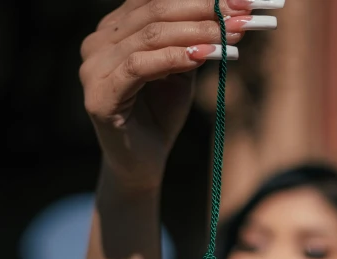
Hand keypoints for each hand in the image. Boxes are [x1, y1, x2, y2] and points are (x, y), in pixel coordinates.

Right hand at [80, 0, 283, 190]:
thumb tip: (229, 10)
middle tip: (241, 13)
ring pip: (149, 36)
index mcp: (114, 29)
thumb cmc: (160, 116)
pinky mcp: (99, 95)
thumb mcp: (182, 69)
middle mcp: (98, 42)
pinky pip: (139, 66)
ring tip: (230, 35)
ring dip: (196, 33)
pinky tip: (203, 55)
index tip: (242, 0)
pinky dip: (173, 58)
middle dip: (204, 11)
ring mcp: (94, 68)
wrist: (142, 165)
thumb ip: (194, 40)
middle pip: (155, 12)